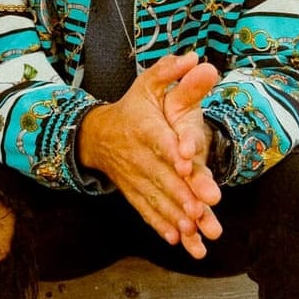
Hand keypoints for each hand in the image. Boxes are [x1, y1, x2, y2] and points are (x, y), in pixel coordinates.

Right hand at [79, 54, 223, 256]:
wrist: (97, 135)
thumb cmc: (132, 108)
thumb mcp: (147, 84)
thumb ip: (170, 71)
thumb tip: (196, 58)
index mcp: (144, 127)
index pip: (159, 141)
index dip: (173, 153)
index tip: (188, 166)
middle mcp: (138, 155)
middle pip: (161, 176)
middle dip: (182, 195)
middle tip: (202, 210)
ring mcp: (134, 177)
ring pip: (156, 198)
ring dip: (174, 216)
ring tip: (193, 231)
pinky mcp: (133, 193)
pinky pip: (146, 210)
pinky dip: (161, 226)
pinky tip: (177, 240)